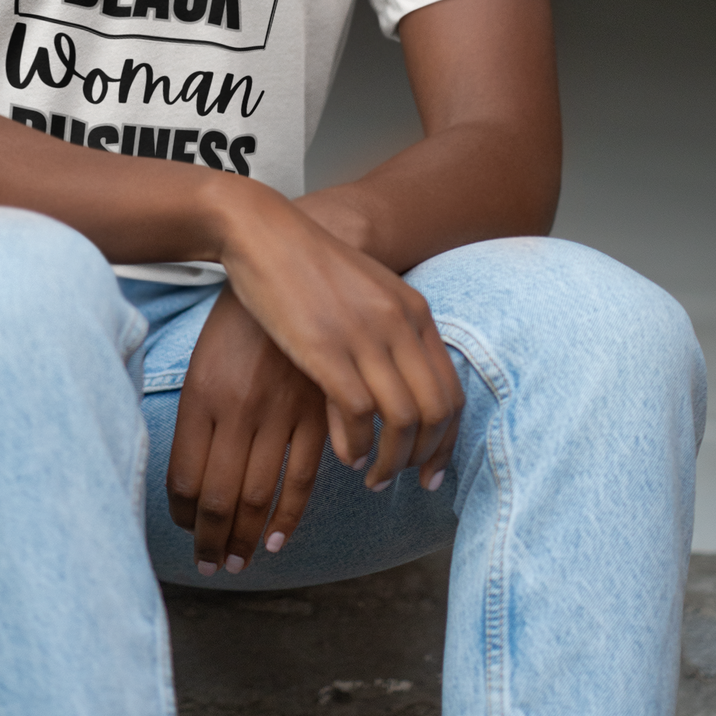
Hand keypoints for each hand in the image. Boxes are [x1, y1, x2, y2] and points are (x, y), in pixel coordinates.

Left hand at [167, 287, 326, 572]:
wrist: (288, 262)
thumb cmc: (239, 319)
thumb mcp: (202, 363)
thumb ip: (198, 419)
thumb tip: (187, 483)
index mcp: (201, 395)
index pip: (182, 480)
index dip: (182, 518)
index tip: (185, 535)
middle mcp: (237, 408)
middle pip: (217, 497)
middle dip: (210, 541)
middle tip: (210, 566)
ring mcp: (280, 411)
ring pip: (258, 496)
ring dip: (245, 538)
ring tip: (236, 563)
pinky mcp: (318, 410)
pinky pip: (302, 479)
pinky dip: (288, 517)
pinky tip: (276, 540)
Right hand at [206, 180, 464, 490]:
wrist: (263, 232)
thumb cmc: (308, 267)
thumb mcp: (366, 296)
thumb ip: (389, 338)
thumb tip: (398, 394)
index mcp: (414, 312)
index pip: (452, 392)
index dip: (447, 441)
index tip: (431, 472)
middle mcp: (399, 323)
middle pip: (437, 411)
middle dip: (425, 458)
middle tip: (404, 483)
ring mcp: (365, 335)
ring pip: (403, 419)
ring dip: (391, 461)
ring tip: (373, 478)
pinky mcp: (325, 348)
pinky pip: (359, 413)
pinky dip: (358, 445)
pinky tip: (347, 457)